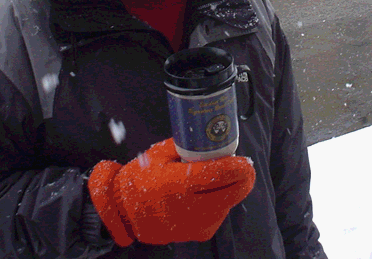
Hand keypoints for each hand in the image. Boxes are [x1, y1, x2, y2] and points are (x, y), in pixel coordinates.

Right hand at [87, 138, 254, 246]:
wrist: (126, 213)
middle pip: (233, 193)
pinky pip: (220, 213)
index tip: (245, 160)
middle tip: (243, 166)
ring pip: (229, 203)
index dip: (238, 167)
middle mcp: (189, 208)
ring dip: (232, 189)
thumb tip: (212, 139)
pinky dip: (221, 201)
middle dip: (244, 178)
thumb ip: (185, 146)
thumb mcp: (159, 154)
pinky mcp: (200, 233)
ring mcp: (196, 224)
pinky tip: (209, 193)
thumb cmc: (141, 179)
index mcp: (176, 184)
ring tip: (221, 178)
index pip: (218, 175)